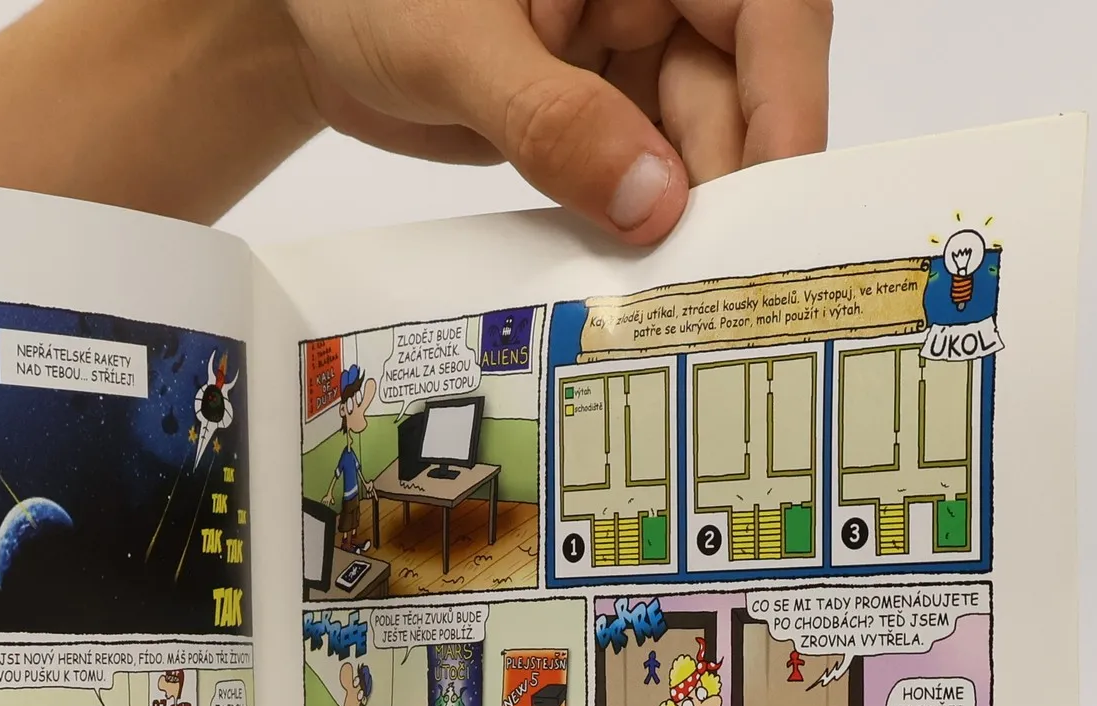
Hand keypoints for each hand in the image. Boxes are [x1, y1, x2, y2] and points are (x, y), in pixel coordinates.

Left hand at [281, 0, 830, 242]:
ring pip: (690, 139)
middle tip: (708, 272)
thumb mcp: (457, 45)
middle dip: (723, 178)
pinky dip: (632, 219)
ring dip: (677, 213)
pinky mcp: (592, 109)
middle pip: (735, 88)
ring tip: (660, 286)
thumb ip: (552, 120)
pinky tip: (625, 270)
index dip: (787, 97)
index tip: (779, 186)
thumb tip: (650, 200)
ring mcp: (625, 50)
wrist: (310, 19)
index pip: (764, 11)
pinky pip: (638, 169)